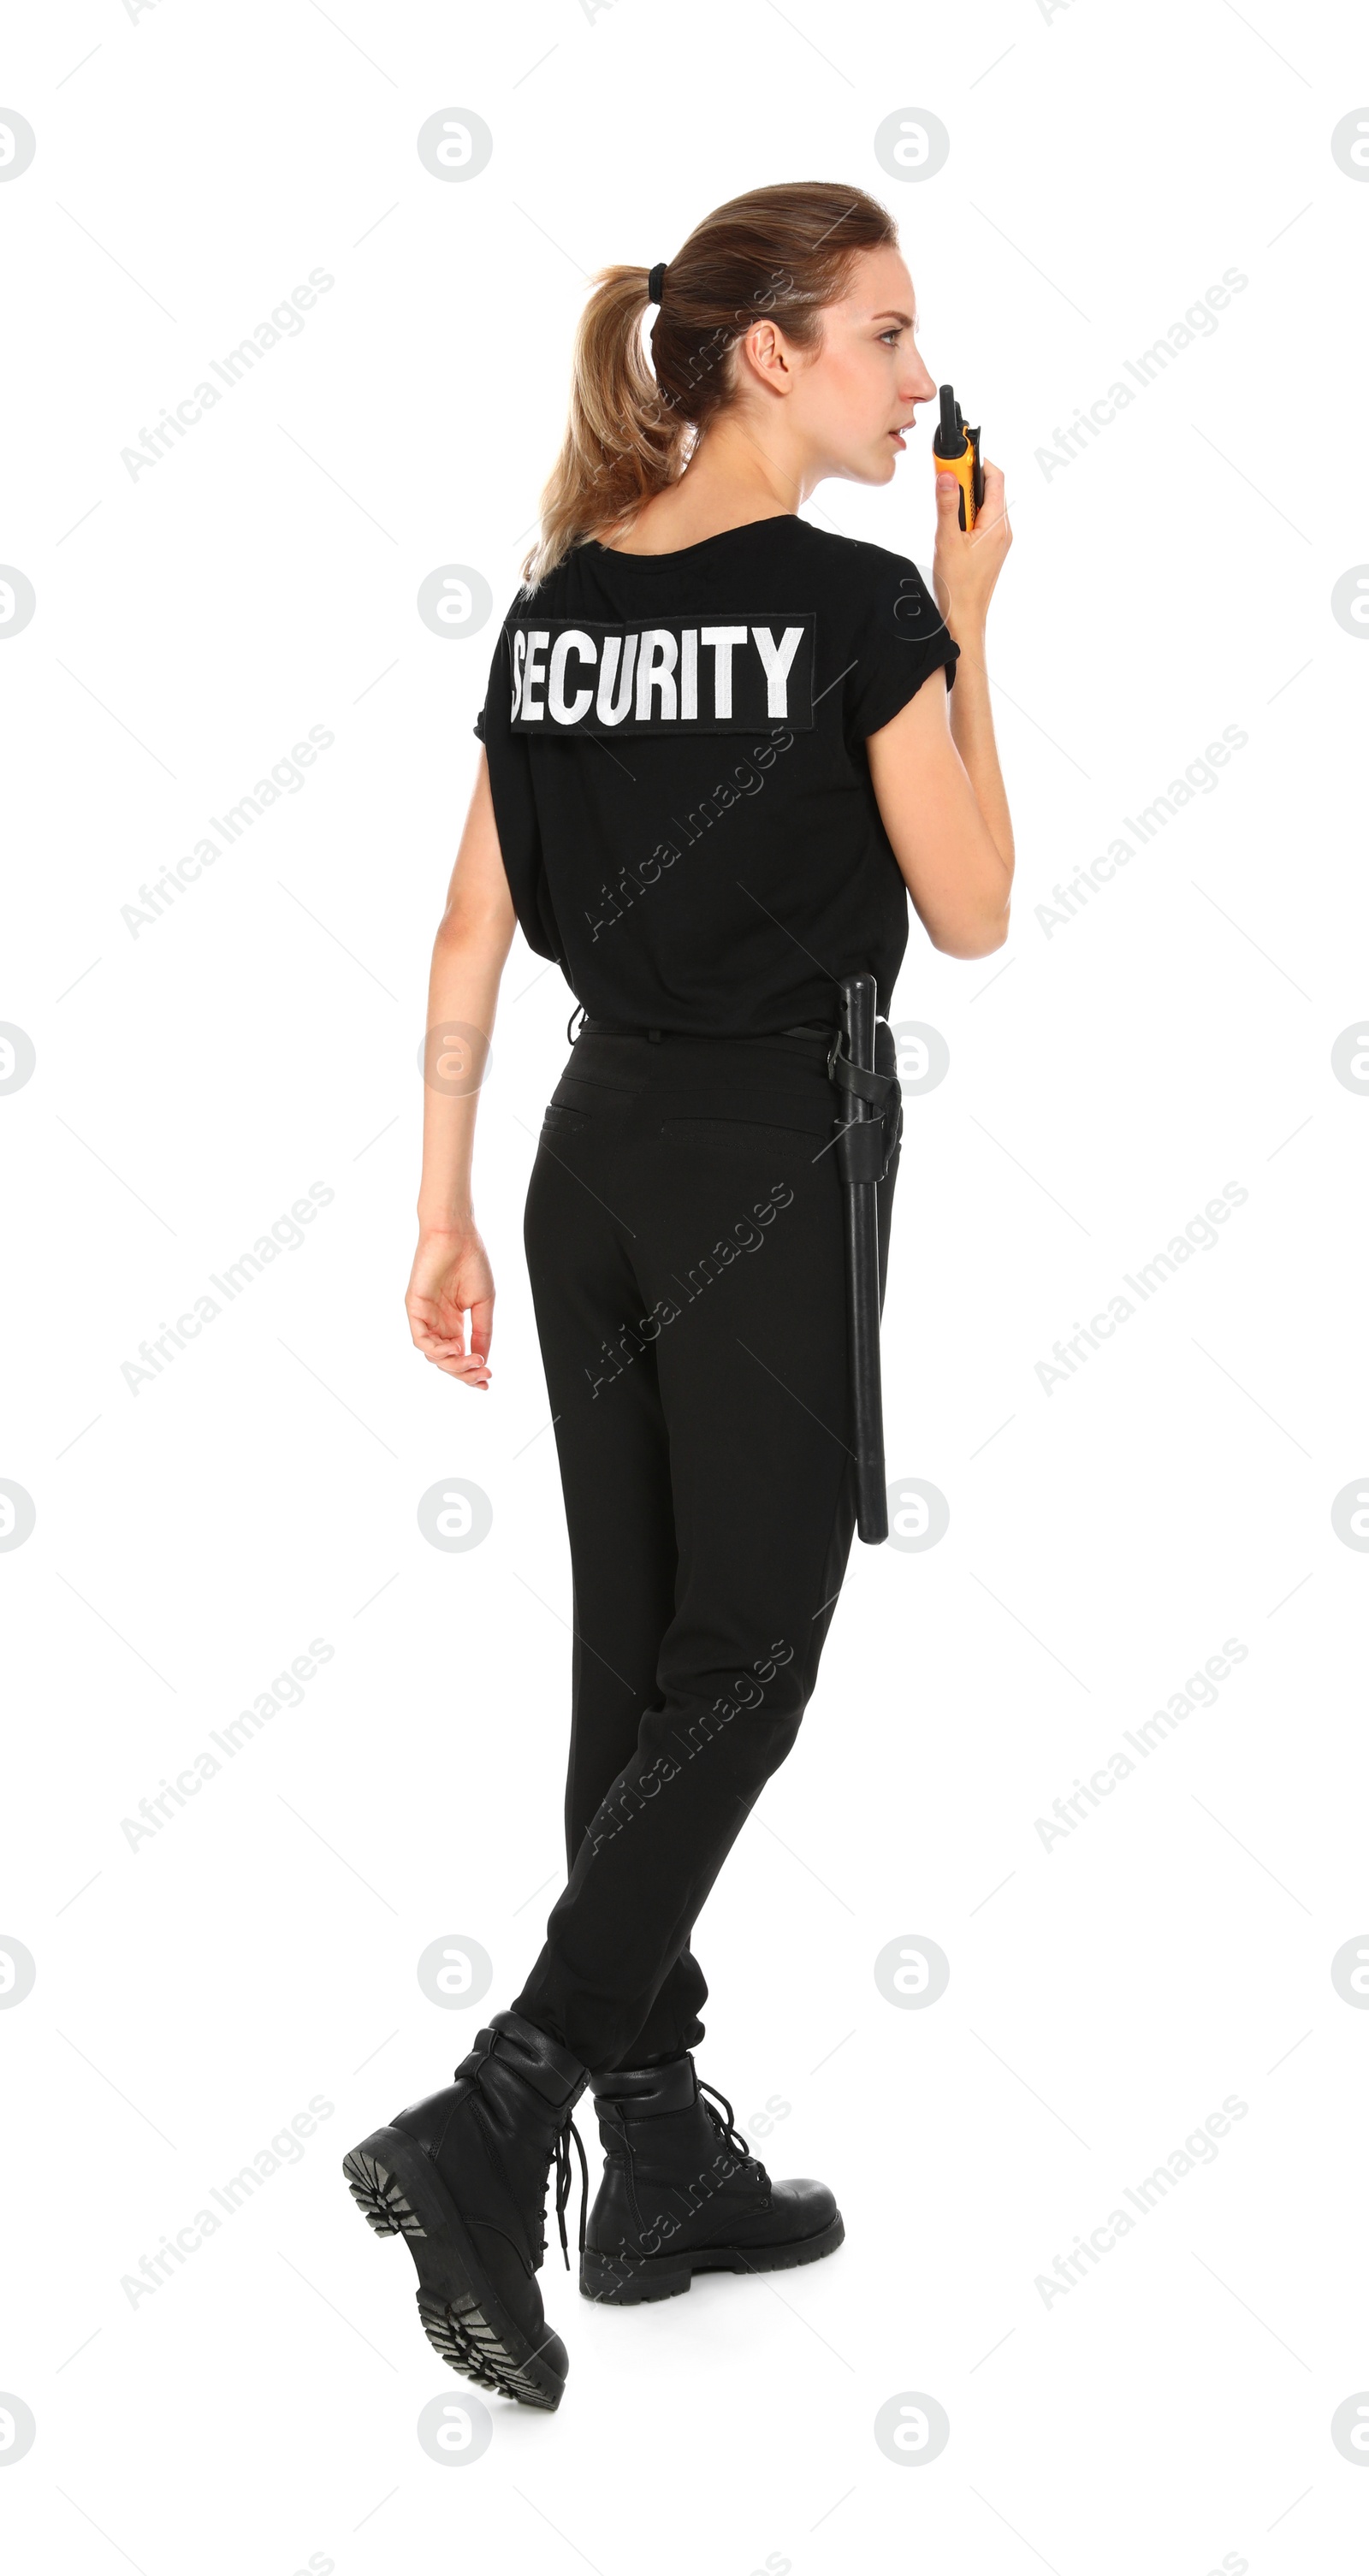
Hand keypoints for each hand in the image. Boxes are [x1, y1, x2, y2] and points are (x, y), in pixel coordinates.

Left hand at [406, 1224, 493, 1387]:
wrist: (457, 1234)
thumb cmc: (471, 1261)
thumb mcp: (483, 1303)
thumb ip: (482, 1332)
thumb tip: (483, 1359)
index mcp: (453, 1322)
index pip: (460, 1355)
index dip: (472, 1371)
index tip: (488, 1379)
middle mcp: (437, 1322)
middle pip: (447, 1360)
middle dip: (465, 1373)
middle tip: (483, 1375)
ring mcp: (425, 1316)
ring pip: (433, 1355)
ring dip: (453, 1365)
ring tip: (473, 1362)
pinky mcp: (414, 1307)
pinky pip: (420, 1339)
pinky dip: (436, 1350)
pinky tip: (454, 1350)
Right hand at [933, 457, 1011, 636]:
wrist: (965, 617)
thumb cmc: (959, 586)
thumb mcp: (947, 540)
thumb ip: (948, 505)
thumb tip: (947, 476)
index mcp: (997, 524)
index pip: (995, 477)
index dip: (977, 461)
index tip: (958, 455)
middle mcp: (1002, 529)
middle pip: (989, 489)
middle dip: (967, 478)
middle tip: (945, 474)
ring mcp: (999, 540)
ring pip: (984, 505)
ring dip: (965, 497)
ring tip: (945, 501)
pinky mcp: (991, 548)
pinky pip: (982, 520)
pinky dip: (967, 514)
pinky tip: (951, 524)